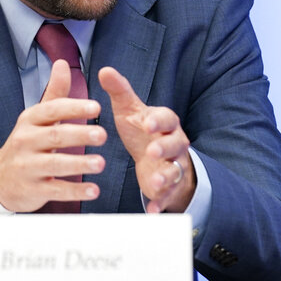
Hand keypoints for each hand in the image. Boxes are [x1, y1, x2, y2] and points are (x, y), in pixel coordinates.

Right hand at [0, 60, 107, 212]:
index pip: (51, 110)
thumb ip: (55, 93)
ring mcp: (27, 167)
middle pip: (54, 136)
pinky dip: (74, 191)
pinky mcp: (32, 189)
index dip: (73, 108)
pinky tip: (93, 190)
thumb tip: (62, 63)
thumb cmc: (26, 144)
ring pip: (54, 164)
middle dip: (79, 135)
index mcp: (30, 120)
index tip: (96, 106)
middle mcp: (26, 141)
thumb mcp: (36, 117)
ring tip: (101, 163)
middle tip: (103, 135)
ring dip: (79, 164)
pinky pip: (55, 190)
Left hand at [98, 66, 194, 212]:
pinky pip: (169, 195)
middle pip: (176, 144)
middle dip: (165, 147)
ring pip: (175, 170)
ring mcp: (173, 165)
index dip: (158, 121)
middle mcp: (174, 143)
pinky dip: (162, 202)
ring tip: (156, 181)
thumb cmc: (141, 130)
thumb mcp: (129, 111)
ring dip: (167, 176)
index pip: (167, 118)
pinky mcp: (169, 187)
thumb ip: (119, 92)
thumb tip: (105, 69)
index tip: (146, 123)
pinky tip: (153, 211)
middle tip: (152, 150)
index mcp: (165, 123)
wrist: (154, 157)